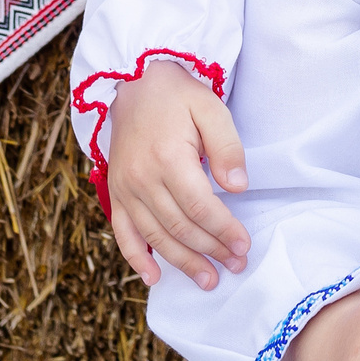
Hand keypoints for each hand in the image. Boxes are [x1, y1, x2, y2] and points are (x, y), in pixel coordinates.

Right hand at [106, 56, 248, 289]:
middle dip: (210, 250)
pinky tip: (154, 277)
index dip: (224, 230)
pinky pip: (122, 232)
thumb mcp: (211, 108)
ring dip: (182, 262)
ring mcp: (124, 187)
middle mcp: (141, 178)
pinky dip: (136, 258)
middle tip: (236, 265)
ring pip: (155, 235)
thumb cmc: (178, 95)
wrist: (133, 81)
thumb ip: (227, 147)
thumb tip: (237, 186)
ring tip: (208, 280)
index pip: (200, 206)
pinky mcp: (115, 191)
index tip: (244, 245)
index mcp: (168, 158)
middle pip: (180, 226)